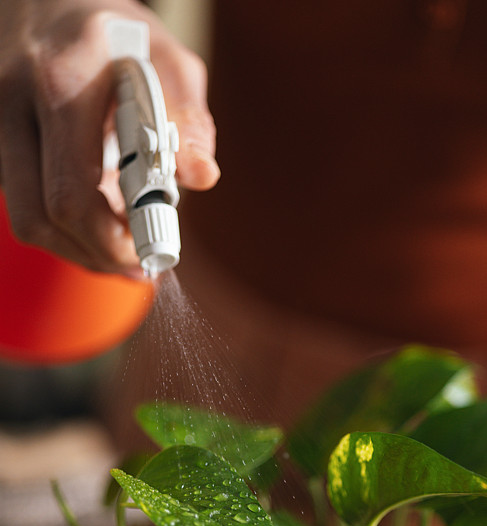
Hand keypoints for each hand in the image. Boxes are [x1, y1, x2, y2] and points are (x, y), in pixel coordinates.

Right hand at [0, 0, 219, 276]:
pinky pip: (22, 207)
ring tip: (123, 254)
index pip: (75, 191)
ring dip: (78, 251)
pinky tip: (98, 230)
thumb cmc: (114, 33)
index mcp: (62, 78)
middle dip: (99, 255)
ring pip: (26, 221)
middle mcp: (14, 101)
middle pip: (43, 218)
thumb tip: (202, 176)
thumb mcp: (164, 56)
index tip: (156, 252)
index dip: (115, 238)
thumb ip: (186, 117)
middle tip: (141, 264)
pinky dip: (63, 232)